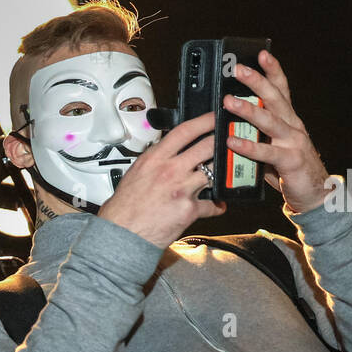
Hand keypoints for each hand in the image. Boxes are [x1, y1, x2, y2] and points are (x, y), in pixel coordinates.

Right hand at [98, 111, 225, 247]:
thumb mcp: (136, 173)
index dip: (205, 121)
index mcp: (155, 159)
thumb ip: (155, 161)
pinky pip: (212, 204)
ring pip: (213, 172)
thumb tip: (167, 153)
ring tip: (225, 171)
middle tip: (230, 139)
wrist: (122, 234)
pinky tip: (217, 204)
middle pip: (206, 146)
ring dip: (221, 172)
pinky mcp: (189, 209)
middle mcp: (169, 170)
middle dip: (222, 140)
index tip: (215, 117)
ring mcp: (181, 189)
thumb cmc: (124, 208)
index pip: (185, 131)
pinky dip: (216, 205)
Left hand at [223, 51, 331, 212]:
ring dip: (248, 110)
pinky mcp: (291, 161)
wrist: (315, 194)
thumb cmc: (288, 169)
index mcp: (289, 119)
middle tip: (237, 69)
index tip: (261, 54)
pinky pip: (267, 152)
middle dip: (256, 81)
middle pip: (275, 98)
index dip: (273, 71)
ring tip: (228, 102)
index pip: (281, 89)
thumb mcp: (271, 146)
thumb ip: (255, 135)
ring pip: (270, 121)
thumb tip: (227, 125)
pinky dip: (248, 146)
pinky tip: (232, 142)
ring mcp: (294, 142)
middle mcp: (293, 125)